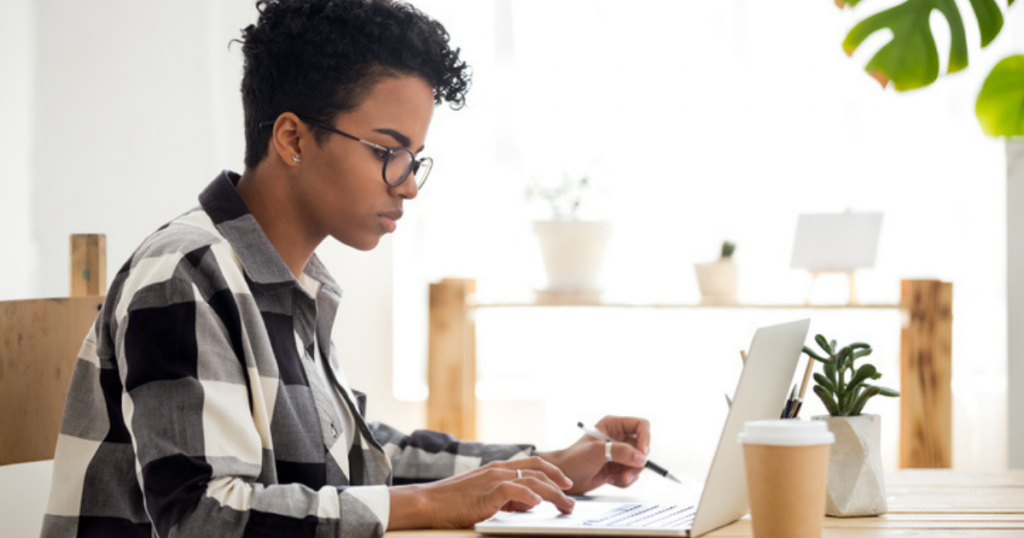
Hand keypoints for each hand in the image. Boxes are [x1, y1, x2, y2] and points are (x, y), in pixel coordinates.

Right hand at [387, 456, 574, 528]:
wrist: (428, 502)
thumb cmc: (454, 502)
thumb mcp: (486, 497)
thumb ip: (508, 497)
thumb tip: (531, 502)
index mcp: (498, 469)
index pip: (533, 463)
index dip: (553, 471)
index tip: (567, 483)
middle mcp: (498, 470)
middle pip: (538, 471)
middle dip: (559, 485)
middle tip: (572, 500)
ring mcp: (491, 480)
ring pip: (530, 480)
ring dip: (552, 494)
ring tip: (564, 505)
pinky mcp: (484, 493)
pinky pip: (511, 490)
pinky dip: (527, 495)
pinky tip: (537, 503)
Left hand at [537, 415, 650, 494]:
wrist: (564, 477)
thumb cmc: (575, 459)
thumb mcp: (597, 452)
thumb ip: (621, 452)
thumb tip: (642, 458)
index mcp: (614, 425)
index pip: (641, 425)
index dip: (646, 438)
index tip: (643, 454)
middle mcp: (619, 437)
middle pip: (643, 448)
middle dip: (636, 463)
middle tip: (626, 473)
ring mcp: (620, 453)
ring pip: (639, 464)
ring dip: (629, 474)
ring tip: (614, 478)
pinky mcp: (619, 467)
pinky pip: (631, 475)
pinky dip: (623, 480)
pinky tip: (608, 480)